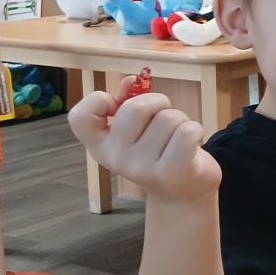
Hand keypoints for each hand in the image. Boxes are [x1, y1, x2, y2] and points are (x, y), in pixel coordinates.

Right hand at [68, 75, 220, 201]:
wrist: (181, 193)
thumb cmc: (158, 152)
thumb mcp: (138, 129)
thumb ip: (129, 101)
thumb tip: (132, 80)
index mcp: (101, 145)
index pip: (79, 117)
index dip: (98, 101)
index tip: (117, 105)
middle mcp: (116, 158)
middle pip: (136, 107)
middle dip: (158, 102)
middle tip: (164, 118)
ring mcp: (142, 167)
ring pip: (169, 117)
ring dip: (180, 119)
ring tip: (178, 138)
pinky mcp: (173, 170)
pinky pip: (187, 131)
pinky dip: (196, 130)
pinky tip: (191, 144)